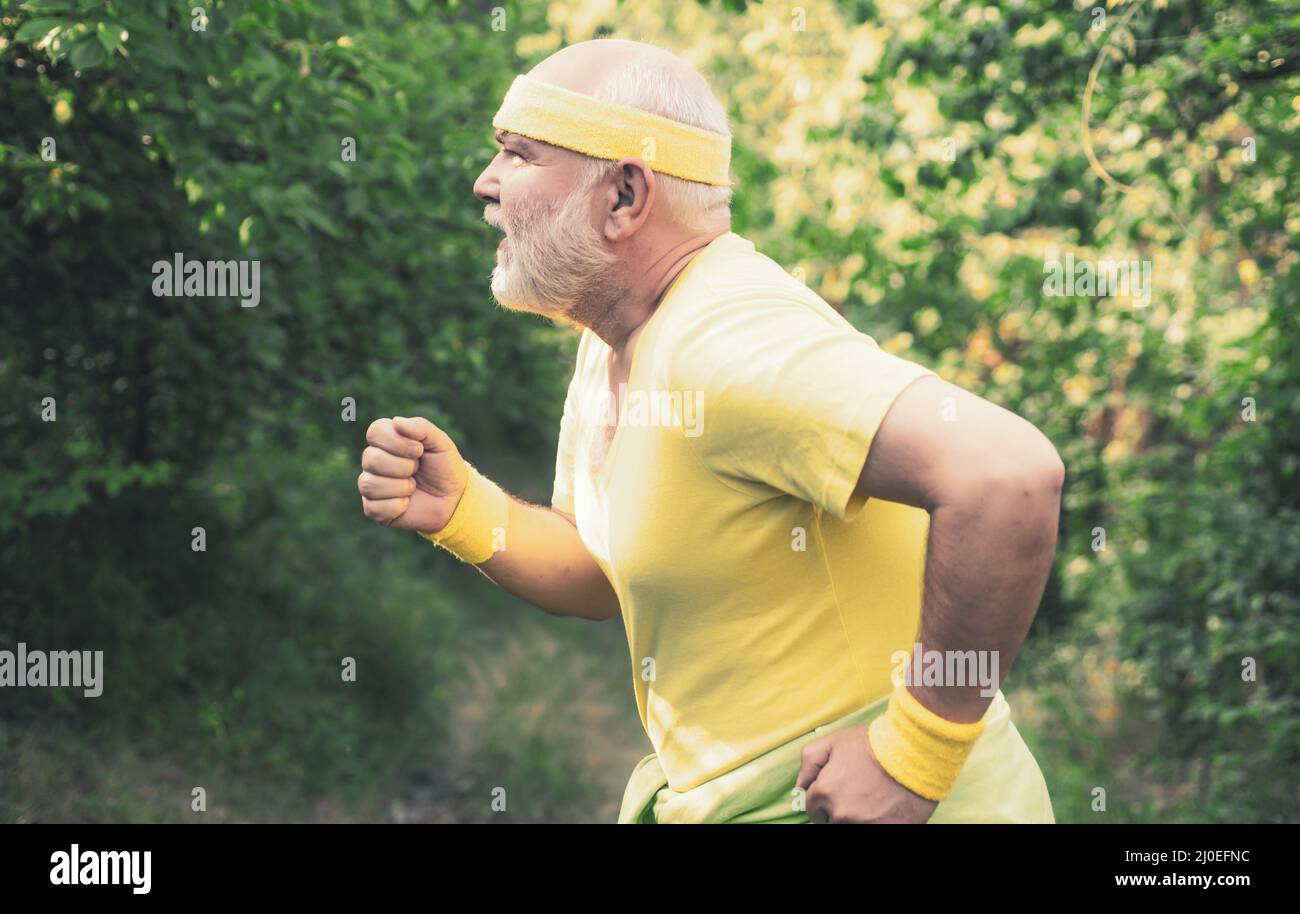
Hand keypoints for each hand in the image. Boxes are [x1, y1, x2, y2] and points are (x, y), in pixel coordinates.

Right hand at [358, 416, 467, 532]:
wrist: (453, 500)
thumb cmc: (444, 468)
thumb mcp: (440, 443)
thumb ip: (421, 428)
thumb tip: (396, 421)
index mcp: (387, 441)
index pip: (375, 431)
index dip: (397, 442)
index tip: (419, 450)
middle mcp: (374, 461)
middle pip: (370, 459)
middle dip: (403, 467)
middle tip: (417, 471)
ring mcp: (372, 485)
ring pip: (369, 484)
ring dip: (400, 487)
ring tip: (413, 487)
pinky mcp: (373, 509)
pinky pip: (373, 507)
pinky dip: (397, 506)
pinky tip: (407, 504)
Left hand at [795, 724, 938, 823]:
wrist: (914, 751)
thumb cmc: (875, 744)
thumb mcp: (835, 741)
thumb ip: (809, 761)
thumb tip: (800, 785)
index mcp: (825, 792)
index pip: (813, 811)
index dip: (824, 801)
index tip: (838, 793)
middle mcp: (841, 814)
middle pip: (831, 823)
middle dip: (839, 812)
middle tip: (857, 797)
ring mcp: (864, 826)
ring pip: (850, 827)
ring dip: (857, 819)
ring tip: (871, 803)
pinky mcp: (887, 831)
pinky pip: (874, 830)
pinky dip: (876, 822)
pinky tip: (884, 811)